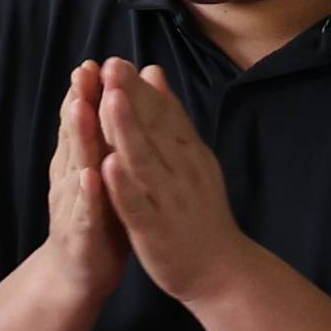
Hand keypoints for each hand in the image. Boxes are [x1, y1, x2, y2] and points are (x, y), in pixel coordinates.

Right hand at [38, 64, 128, 290]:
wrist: (80, 275)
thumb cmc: (98, 220)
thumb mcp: (103, 175)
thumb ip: (104, 141)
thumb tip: (110, 100)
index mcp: (79, 163)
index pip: (81, 121)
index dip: (85, 92)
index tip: (93, 61)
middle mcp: (70, 178)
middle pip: (73, 134)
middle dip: (78, 101)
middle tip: (82, 71)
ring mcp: (72, 205)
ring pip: (75, 165)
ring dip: (77, 136)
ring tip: (80, 107)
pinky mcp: (81, 233)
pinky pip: (84, 210)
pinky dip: (87, 192)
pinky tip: (91, 176)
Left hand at [86, 65, 250, 300]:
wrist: (221, 269)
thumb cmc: (198, 210)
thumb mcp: (189, 156)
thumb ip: (169, 116)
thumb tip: (152, 71)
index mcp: (187, 152)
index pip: (163, 113)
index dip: (139, 88)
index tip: (116, 61)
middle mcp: (181, 170)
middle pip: (154, 129)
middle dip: (131, 98)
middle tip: (112, 67)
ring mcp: (169, 199)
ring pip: (145, 160)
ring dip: (127, 130)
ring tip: (110, 101)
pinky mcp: (156, 229)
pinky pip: (139, 204)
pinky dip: (125, 185)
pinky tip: (109, 166)